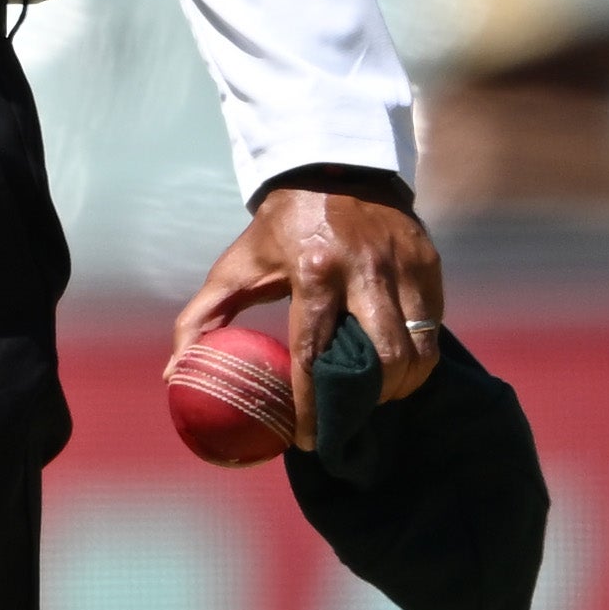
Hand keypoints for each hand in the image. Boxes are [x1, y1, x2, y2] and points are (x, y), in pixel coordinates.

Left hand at [178, 185, 443, 413]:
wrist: (331, 169)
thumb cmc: (277, 231)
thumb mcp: (234, 267)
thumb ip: (202, 319)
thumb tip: (175, 375)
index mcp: (313, 271)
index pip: (316, 352)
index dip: (313, 404)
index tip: (307, 439)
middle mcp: (365, 269)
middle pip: (384, 357)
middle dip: (370, 400)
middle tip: (350, 416)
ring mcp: (404, 265)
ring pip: (418, 349)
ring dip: (400, 385)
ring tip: (375, 397)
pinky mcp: (430, 262)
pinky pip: (432, 326)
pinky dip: (417, 356)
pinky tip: (396, 368)